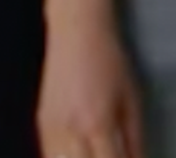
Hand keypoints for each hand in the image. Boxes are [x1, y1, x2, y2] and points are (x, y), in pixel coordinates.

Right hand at [38, 12, 144, 157]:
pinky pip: (48, 155)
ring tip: (97, 153)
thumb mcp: (131, 98)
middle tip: (111, 155)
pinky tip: (78, 154)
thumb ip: (135, 138)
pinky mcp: (40, 125)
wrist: (75, 31)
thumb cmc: (110, 61)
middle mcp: (71, 132)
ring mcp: (50, 130)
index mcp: (98, 124)